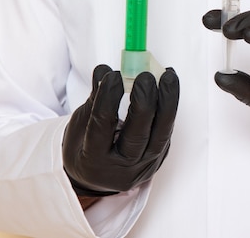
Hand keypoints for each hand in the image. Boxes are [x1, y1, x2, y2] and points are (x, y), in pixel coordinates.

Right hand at [63, 64, 178, 195]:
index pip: (102, 126)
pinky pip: (166, 133)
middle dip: (144, 102)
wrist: (97, 179)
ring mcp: (143, 167)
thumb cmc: (84, 148)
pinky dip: (169, 108)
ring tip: (169, 76)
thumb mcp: (79, 126)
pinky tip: (170, 86)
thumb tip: (103, 71)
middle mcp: (121, 169)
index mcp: (94, 161)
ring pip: (160, 135)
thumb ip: (94, 99)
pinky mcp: (159, 159)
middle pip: (137, 135)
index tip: (113, 76)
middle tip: (145, 76)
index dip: (108, 98)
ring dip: (168, 102)